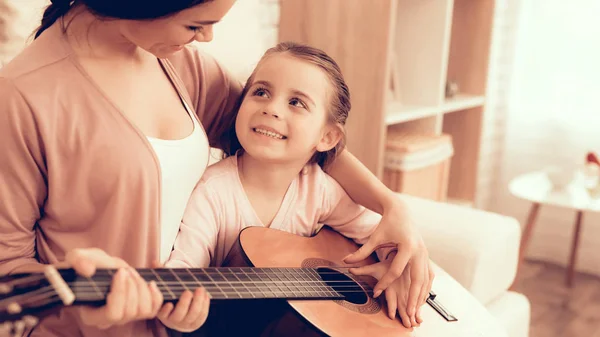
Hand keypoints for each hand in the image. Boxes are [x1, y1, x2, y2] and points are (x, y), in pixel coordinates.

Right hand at [64, 248, 163, 328]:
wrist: (103, 265)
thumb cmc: (88, 264)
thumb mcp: (77, 257)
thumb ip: (77, 261)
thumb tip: (87, 270)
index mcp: (91, 314)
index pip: (112, 314)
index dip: (120, 293)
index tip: (119, 272)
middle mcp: (109, 321)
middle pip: (129, 312)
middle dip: (131, 287)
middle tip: (125, 270)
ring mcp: (126, 317)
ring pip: (143, 311)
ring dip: (142, 288)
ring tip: (132, 274)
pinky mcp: (138, 310)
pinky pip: (154, 309)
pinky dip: (156, 296)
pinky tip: (150, 283)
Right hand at [152, 261, 210, 331]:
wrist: (181, 312)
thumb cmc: (171, 295)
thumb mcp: (165, 286)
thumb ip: (160, 274)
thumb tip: (155, 262)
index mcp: (163, 312)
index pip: (162, 314)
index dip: (165, 311)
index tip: (169, 304)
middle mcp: (173, 320)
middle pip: (178, 316)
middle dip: (184, 304)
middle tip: (188, 291)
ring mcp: (185, 322)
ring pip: (192, 316)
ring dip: (198, 303)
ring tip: (200, 289)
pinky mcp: (196, 322)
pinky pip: (202, 315)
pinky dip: (205, 305)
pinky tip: (205, 295)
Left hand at [344, 198, 433, 321]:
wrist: (401, 212)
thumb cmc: (387, 224)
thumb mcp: (374, 238)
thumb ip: (361, 252)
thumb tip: (345, 261)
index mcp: (406, 246)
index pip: (395, 270)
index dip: (385, 283)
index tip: (376, 293)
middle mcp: (419, 251)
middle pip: (417, 279)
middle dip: (412, 297)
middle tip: (408, 313)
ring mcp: (425, 253)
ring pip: (426, 279)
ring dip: (421, 295)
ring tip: (415, 310)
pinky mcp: (426, 255)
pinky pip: (429, 275)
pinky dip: (426, 288)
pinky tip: (421, 299)